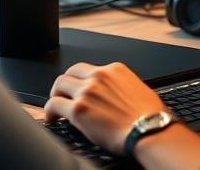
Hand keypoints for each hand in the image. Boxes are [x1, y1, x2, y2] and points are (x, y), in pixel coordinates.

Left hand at [45, 61, 167, 153]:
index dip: (80, 79)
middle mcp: (99, 77)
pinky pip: (54, 104)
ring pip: (59, 84)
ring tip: (56, 106)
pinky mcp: (78, 109)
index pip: (89, 69)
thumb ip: (120, 87)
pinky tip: (52, 118)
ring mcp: (87, 91)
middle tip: (63, 95)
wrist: (149, 130)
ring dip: (55, 95)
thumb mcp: (137, 90)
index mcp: (115, 70)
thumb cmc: (150, 116)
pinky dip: (49, 111)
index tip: (79, 88)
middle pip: (70, 72)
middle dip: (65, 84)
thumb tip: (113, 96)